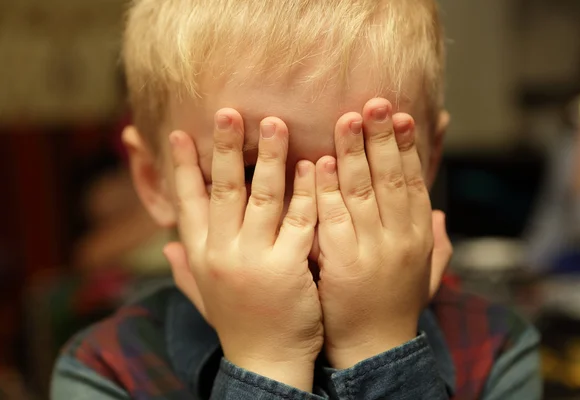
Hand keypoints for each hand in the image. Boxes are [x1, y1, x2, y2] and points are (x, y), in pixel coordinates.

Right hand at [164, 110, 322, 390]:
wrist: (267, 363)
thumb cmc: (240, 324)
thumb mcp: (205, 297)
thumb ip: (185, 270)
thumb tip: (165, 245)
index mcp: (203, 256)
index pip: (188, 203)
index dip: (183, 167)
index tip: (181, 133)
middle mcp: (223, 253)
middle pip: (224, 190)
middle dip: (224, 147)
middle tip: (227, 111)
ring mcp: (255, 259)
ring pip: (262, 197)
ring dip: (268, 157)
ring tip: (273, 122)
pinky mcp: (288, 267)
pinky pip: (299, 220)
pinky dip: (306, 191)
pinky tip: (312, 164)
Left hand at [315, 98, 448, 368]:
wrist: (373, 348)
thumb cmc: (395, 307)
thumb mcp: (426, 275)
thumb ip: (437, 243)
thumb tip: (440, 213)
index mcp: (419, 236)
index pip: (415, 182)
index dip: (409, 147)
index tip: (403, 116)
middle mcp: (401, 237)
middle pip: (392, 178)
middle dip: (384, 137)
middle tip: (375, 102)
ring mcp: (373, 249)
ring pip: (363, 190)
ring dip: (354, 151)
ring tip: (347, 118)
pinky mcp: (343, 261)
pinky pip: (333, 216)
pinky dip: (326, 187)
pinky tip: (318, 161)